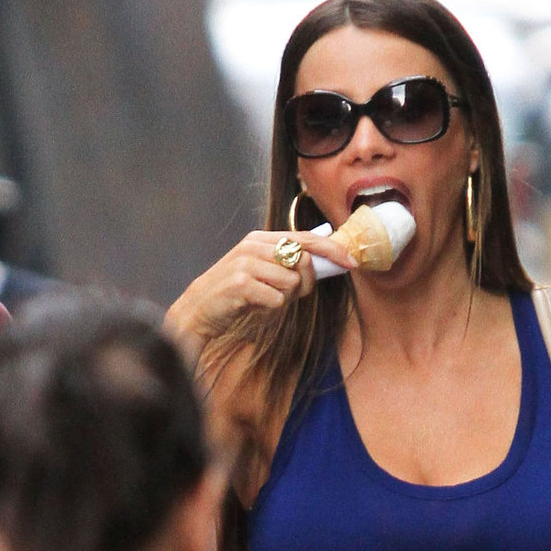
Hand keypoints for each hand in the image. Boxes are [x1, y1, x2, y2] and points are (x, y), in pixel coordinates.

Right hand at [165, 229, 354, 353]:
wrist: (197, 311)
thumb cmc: (234, 295)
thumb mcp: (260, 271)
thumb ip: (287, 260)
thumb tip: (323, 248)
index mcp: (260, 239)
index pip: (305, 238)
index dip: (332, 250)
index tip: (352, 262)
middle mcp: (253, 246)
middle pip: (303, 261)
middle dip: (305, 283)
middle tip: (285, 294)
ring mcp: (246, 263)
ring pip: (292, 282)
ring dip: (283, 298)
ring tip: (262, 299)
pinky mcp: (241, 284)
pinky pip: (277, 299)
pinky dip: (269, 308)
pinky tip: (253, 306)